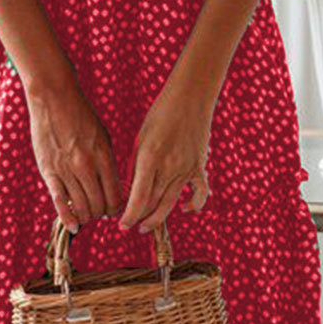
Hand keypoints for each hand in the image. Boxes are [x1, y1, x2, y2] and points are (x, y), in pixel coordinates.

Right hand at [27, 72, 123, 233]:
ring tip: (88, 215)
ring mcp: (66, 170)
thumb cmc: (80, 116)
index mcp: (103, 156)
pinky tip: (74, 227)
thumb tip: (112, 187)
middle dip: (103, 213)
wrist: (53, 99)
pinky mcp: (48, 171)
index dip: (117, 207)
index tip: (115, 208)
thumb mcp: (102, 136)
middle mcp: (86, 166)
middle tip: (101, 212)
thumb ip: (107, 162)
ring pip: (81, 207)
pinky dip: (68, 218)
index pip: (116, 195)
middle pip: (99, 204)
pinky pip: (59, 202)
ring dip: (87, 216)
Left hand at [119, 77, 213, 232]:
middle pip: (154, 204)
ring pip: (171, 203)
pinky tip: (185, 209)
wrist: (190, 98)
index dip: (130, 216)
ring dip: (158, 217)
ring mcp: (187, 169)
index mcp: (150, 158)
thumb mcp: (140, 139)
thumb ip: (136, 166)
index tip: (122, 225)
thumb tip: (132, 190)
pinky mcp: (200, 167)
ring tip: (147, 225)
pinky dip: (194, 205)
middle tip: (132, 225)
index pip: (139, 198)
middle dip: (141, 218)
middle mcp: (169, 167)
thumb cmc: (161, 115)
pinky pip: (200, 193)